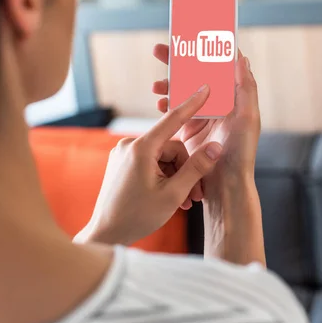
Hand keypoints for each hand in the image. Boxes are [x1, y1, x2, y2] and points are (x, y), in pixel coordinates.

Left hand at [74, 85, 221, 246]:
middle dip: (186, 169)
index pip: (173, 119)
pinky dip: (163, 176)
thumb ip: (196, 168)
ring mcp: (124, 153)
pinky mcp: (122, 162)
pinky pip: (151, 162)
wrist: (105, 235)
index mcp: (141, 148)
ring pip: (163, 157)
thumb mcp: (173, 194)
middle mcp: (130, 144)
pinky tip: (169, 197)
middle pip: (171, 147)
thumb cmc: (136, 217)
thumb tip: (215, 147)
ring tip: (182, 202)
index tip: (205, 88)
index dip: (192, 104)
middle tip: (195, 196)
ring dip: (176, 177)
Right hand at [153, 45, 259, 179]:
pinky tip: (159, 103)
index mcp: (232, 96)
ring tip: (156, 86)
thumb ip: (246, 88)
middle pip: (195, 74)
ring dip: (168, 84)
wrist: (225, 186)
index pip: (215, 66)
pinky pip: (175, 110)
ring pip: (182, 91)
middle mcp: (217, 103)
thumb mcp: (248, 118)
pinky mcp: (189, 129)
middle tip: (159, 50)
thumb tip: (241, 57)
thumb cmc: (242, 153)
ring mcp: (202, 116)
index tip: (187, 37)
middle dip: (177, 61)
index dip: (201, 50)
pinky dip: (166, 104)